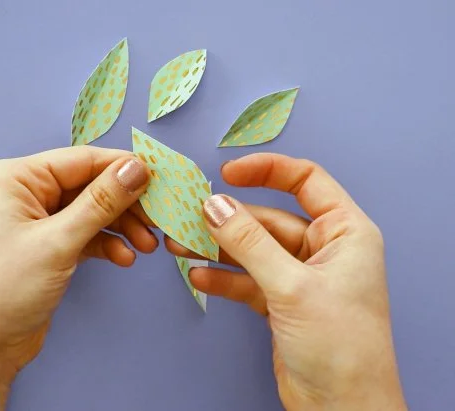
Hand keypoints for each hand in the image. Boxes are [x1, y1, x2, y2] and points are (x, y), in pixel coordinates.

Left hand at [0, 146, 153, 410]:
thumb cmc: (5, 287)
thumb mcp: (58, 241)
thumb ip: (101, 202)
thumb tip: (137, 167)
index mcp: (18, 177)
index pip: (82, 160)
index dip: (123, 168)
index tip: (162, 180)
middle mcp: (26, 193)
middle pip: (89, 186)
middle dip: (125, 205)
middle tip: (159, 221)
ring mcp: (37, 222)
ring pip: (90, 212)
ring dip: (120, 227)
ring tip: (147, 247)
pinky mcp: (47, 248)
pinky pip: (84, 236)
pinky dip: (105, 245)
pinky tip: (125, 259)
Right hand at [167, 153, 406, 410]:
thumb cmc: (342, 348)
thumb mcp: (292, 286)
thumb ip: (249, 242)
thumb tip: (214, 205)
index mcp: (344, 232)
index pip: (306, 181)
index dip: (266, 170)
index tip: (227, 173)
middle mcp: (324, 249)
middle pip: (268, 219)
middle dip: (227, 220)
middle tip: (188, 218)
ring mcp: (300, 277)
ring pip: (252, 250)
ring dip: (217, 248)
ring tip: (180, 245)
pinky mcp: (282, 303)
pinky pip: (247, 280)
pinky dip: (223, 278)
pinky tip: (199, 276)